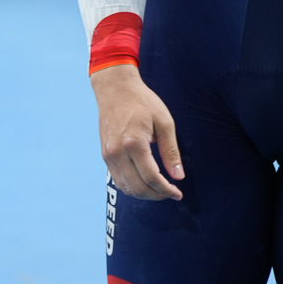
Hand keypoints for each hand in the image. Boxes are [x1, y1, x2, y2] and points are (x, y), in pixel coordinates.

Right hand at [91, 63, 183, 200]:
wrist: (114, 88)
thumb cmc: (142, 101)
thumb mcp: (164, 122)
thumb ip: (171, 151)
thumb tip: (178, 176)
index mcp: (134, 143)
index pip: (151, 178)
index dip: (166, 190)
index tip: (178, 193)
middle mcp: (117, 152)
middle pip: (137, 187)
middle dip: (156, 195)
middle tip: (170, 193)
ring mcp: (108, 154)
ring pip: (124, 187)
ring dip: (143, 193)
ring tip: (158, 189)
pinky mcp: (105, 154)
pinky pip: (117, 178)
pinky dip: (131, 185)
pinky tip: (144, 181)